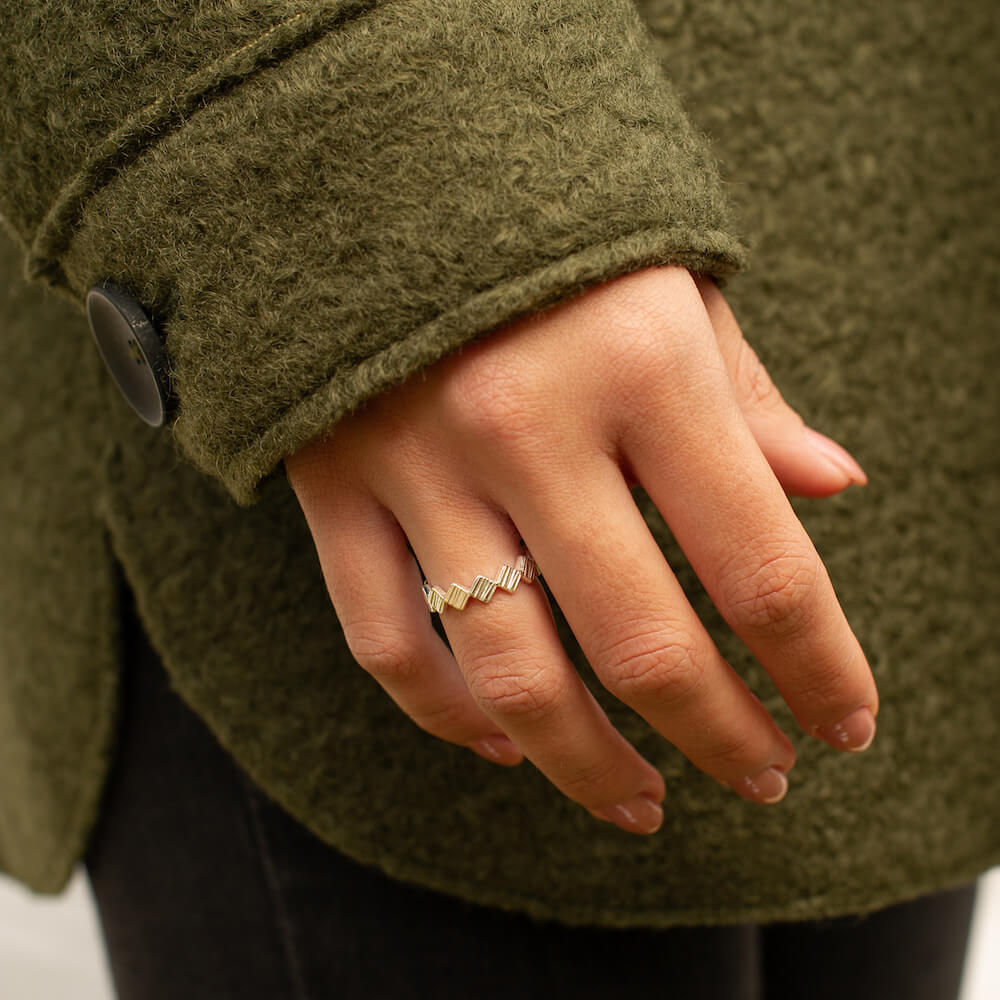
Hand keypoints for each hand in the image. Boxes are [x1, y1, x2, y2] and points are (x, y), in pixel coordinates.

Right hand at [284, 265, 875, 834]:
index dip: (820, 669)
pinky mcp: (334, 485)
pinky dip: (446, 714)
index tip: (845, 726)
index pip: (761, 565)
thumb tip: (831, 490)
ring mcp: (418, 463)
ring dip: (588, 765)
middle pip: (642, 645)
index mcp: (639, 361)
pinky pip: (386, 640)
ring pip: (508, 674)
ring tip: (642, 805)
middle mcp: (526, 424)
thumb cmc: (545, 227)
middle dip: (723, 736)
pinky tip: (503, 742)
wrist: (367, 162)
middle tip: (764, 778)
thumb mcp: (670, 284)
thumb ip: (748, 399)